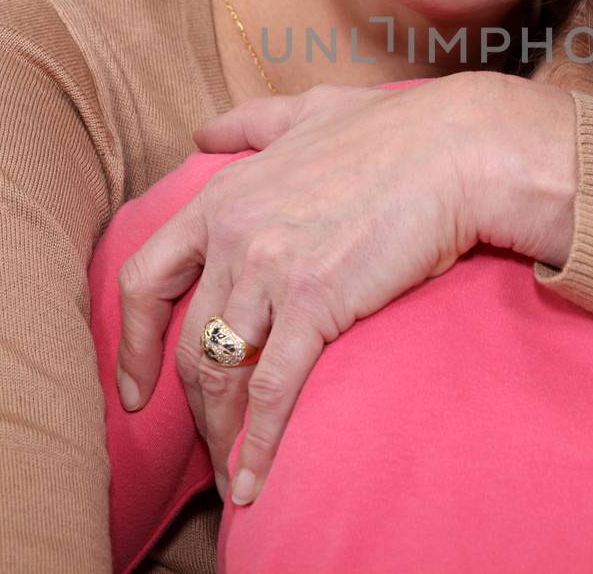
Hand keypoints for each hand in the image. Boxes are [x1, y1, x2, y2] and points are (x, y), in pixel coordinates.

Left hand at [113, 71, 577, 506]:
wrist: (459, 148)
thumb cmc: (395, 129)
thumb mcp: (309, 111)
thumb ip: (251, 123)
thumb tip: (204, 132)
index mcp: (224, 197)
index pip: (146, 278)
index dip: (134, 340)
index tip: (137, 383)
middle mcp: (234, 235)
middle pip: (186, 341)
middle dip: (187, 404)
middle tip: (203, 443)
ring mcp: (270, 269)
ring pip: (221, 372)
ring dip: (221, 432)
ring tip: (232, 471)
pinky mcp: (315, 303)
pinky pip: (272, 389)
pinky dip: (259, 443)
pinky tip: (255, 480)